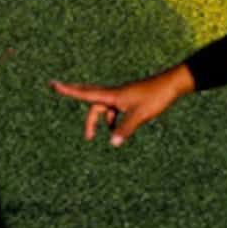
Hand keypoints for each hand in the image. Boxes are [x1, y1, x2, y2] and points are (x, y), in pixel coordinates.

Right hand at [48, 72, 183, 146]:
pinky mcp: (129, 99)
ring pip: (101, 106)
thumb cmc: (156, 97)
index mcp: (112, 95)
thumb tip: (113, 143)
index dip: (68, 91)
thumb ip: (125, 129)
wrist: (173, 84)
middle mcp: (113, 94)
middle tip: (60, 94)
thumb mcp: (140, 115)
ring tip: (92, 136)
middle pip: (88, 97)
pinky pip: (112, 109)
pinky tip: (116, 130)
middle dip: (75, 100)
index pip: (85, 94)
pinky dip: (110, 119)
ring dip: (95, 119)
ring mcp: (121, 96)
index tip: (53, 85)